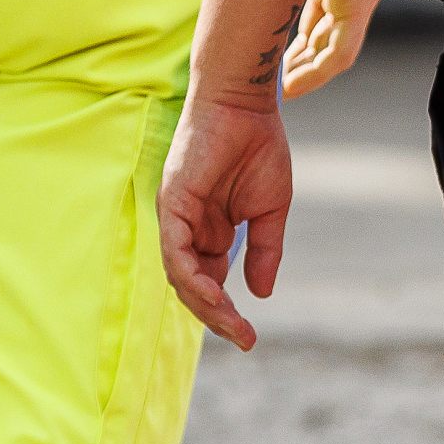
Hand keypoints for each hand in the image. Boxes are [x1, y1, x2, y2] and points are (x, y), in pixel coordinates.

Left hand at [158, 95, 290, 351]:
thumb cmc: (258, 147)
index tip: (250, 338)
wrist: (246, 105)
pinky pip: (175, 250)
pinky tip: (212, 292)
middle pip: (194, 287)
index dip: (227, 312)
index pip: (211, 283)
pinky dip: (190, 275)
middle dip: (217, 317)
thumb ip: (265, 251)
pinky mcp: (171, 203)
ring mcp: (178, 218)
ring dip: (204, 303)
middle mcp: (189, 230)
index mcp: (212, 232)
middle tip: (243, 339)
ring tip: (230, 322)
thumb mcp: (271, 209)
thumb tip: (260, 293)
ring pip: (181, 275)